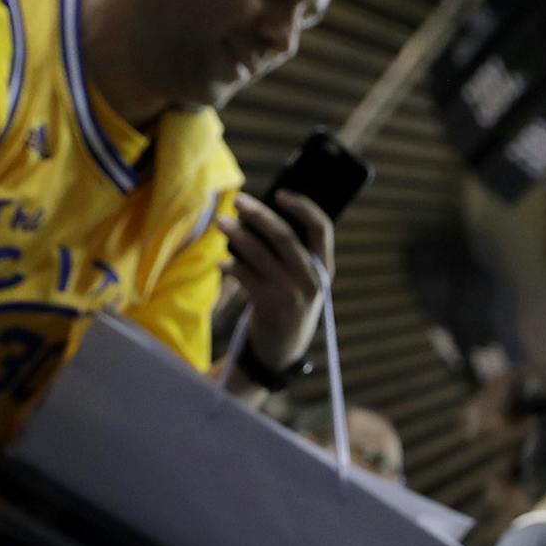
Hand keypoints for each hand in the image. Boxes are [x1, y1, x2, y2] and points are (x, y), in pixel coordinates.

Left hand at [221, 190, 332, 375]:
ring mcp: (291, 293)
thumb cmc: (288, 306)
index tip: (281, 193)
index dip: (303, 206)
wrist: (282, 351)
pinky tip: (221, 262)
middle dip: (259, 214)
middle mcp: (311, 280)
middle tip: (238, 201)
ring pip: (258, 252)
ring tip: (222, 223)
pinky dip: (230, 265)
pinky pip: (244, 275)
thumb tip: (261, 215)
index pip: (321, 228)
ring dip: (237, 234)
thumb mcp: (302, 282)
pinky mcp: (269, 305)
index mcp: (324, 268)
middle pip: (284, 235)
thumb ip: (293, 254)